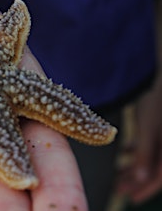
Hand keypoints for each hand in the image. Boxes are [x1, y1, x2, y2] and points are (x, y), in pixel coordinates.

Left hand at [117, 74, 161, 202]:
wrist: (159, 76)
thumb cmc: (156, 100)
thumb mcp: (148, 128)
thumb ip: (145, 153)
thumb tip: (140, 178)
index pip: (159, 177)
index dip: (145, 189)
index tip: (130, 198)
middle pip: (152, 169)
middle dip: (135, 180)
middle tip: (118, 189)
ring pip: (149, 158)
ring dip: (134, 167)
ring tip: (117, 176)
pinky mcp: (157, 127)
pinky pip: (148, 145)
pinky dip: (136, 150)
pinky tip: (123, 152)